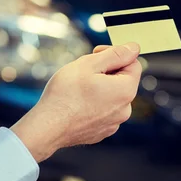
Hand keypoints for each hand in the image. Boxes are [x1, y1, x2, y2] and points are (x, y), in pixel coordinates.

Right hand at [11, 43, 140, 161]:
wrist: (47, 127)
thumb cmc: (65, 95)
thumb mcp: (89, 64)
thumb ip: (116, 54)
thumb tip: (134, 48)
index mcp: (126, 91)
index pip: (133, 64)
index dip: (115, 54)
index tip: (96, 54)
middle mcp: (125, 109)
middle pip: (123, 80)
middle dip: (106, 71)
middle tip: (83, 71)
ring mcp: (114, 123)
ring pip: (112, 96)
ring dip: (100, 87)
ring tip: (78, 88)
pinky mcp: (102, 131)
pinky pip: (103, 111)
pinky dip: (94, 104)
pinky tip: (77, 103)